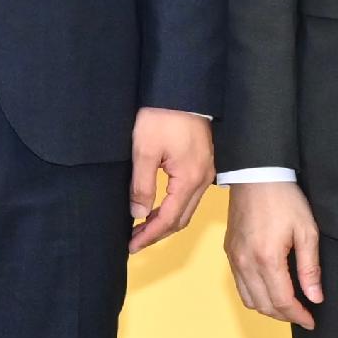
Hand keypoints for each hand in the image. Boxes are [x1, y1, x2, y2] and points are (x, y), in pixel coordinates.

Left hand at [128, 109, 214, 251]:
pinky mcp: (202, 165)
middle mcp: (203, 179)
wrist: (181, 91)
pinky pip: (189, 196)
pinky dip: (173, 208)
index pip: (170, 218)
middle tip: (133, 243)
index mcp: (190, 178)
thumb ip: (142, 185)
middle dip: (157, 233)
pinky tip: (156, 208)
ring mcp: (205, 173)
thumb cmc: (161, 116)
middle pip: (182, 218)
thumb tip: (138, 213)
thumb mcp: (144, 150)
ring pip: (186, 208)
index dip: (150, 235)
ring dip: (165, 222)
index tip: (132, 246)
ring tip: (141, 230)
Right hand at [224, 178, 323, 327]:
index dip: (298, 316)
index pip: (282, 301)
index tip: (312, 320)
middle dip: (285, 316)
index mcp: (267, 258)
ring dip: (269, 308)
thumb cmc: (284, 199)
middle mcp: (245, 262)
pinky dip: (255, 295)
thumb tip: (315, 297)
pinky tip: (271, 289)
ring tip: (288, 305)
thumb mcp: (307, 231)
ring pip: (249, 299)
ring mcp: (234, 258)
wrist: (255, 175)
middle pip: (263, 305)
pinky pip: (240, 285)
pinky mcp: (229, 252)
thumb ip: (310, 268)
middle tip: (304, 314)